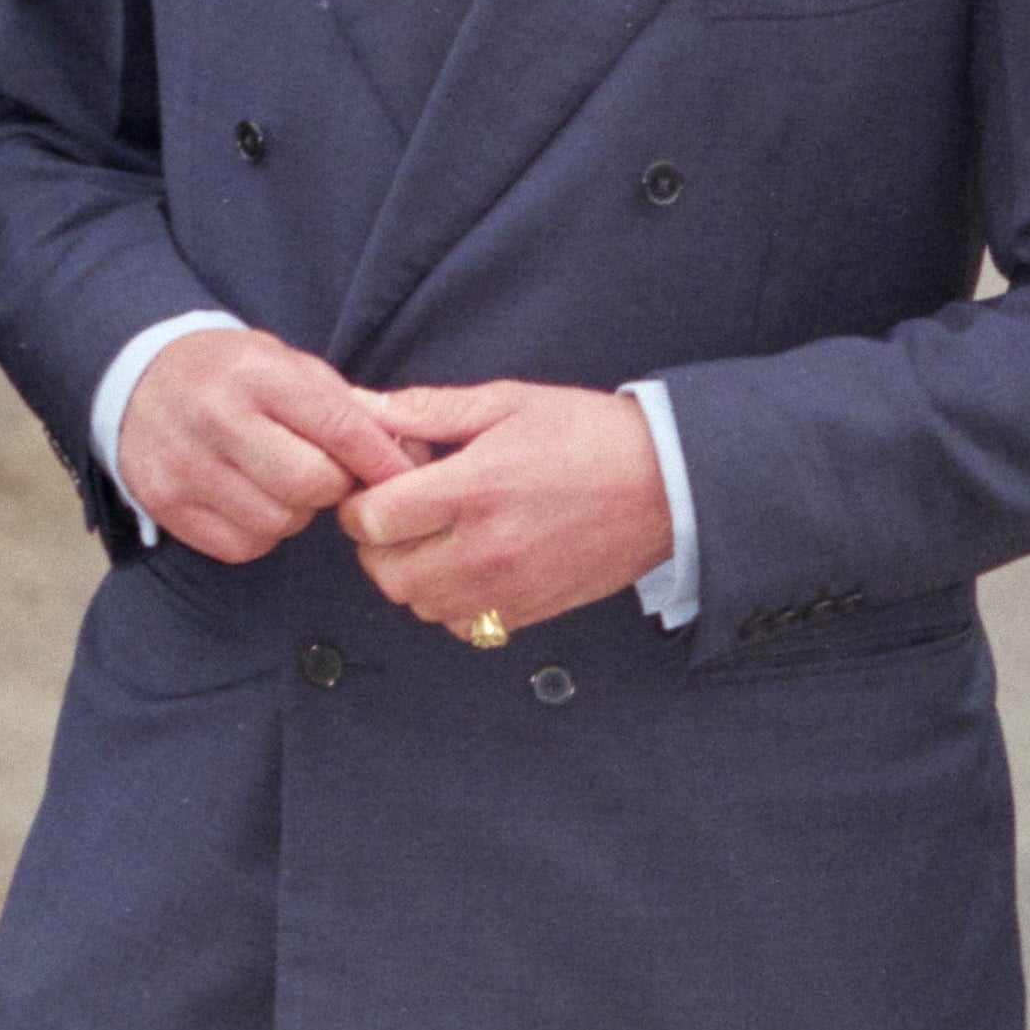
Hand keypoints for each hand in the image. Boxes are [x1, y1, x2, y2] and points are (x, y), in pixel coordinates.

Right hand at [118, 326, 420, 562]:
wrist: (138, 375)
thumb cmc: (232, 373)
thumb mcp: (288, 365)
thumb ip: (347, 407)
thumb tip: (411, 453)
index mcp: (257, 373)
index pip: (339, 428)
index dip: (382, 460)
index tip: (405, 478)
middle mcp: (215, 416)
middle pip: (312, 484)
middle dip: (333, 487)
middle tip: (325, 474)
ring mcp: (184, 463)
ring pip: (278, 521)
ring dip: (294, 512)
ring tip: (279, 484)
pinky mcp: (163, 502)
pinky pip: (241, 545)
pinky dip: (258, 532)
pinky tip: (248, 501)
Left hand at [335, 380, 673, 640]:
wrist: (669, 484)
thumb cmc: (587, 434)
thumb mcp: (507, 403)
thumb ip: (428, 409)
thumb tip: (362, 407)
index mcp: (474, 489)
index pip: (373, 520)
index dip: (359, 504)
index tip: (375, 489)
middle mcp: (486, 547)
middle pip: (387, 573)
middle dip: (377, 544)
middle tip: (398, 516)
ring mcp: (510, 587)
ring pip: (420, 605)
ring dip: (412, 576)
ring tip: (433, 540)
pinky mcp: (534, 611)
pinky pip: (466, 627)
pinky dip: (452, 605)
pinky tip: (466, 569)